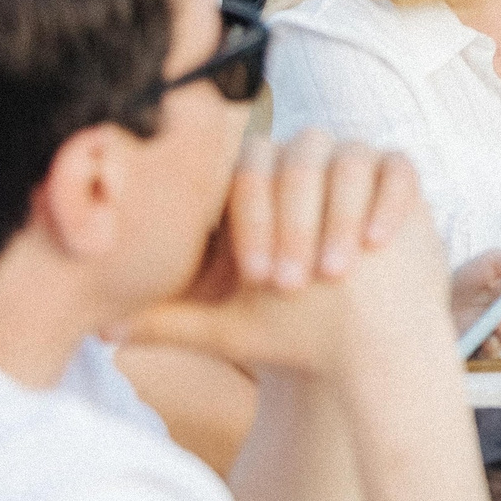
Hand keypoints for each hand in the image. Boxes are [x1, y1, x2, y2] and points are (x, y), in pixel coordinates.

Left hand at [125, 142, 448, 374]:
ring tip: (333, 270)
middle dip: (293, 219)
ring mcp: (360, 163)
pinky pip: (396, 169)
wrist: (361, 341)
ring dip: (339, 214)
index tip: (257, 278)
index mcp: (260, 183)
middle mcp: (309, 159)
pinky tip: (375, 244)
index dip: (252, 218)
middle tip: (291, 281)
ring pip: (347, 161)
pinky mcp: (402, 177)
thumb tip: (98, 327)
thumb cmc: (288, 328)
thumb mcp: (224, 326)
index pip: (247, 170)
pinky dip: (386, 202)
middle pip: (298, 158)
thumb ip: (166, 318)